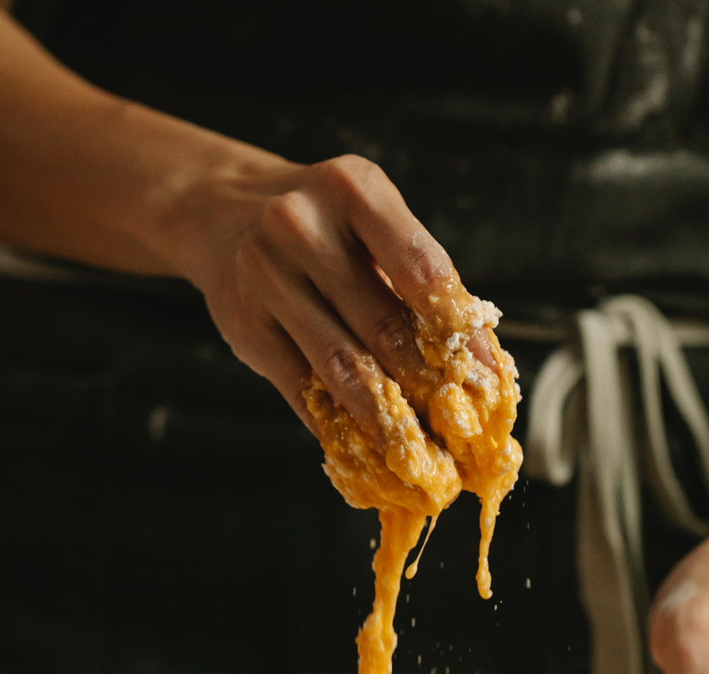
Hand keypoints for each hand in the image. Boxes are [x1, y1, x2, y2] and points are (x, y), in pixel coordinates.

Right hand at [171, 152, 480, 434]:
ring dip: (388, 417)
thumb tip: (478, 364)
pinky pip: (301, 387)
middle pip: (384, 323)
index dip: (461, 331)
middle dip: (429, 385)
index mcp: (354, 189)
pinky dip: (340, 424)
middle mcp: (302, 225)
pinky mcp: (244, 324)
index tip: (486, 379)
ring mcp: (265, 275)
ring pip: (342, 364)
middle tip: (461, 431)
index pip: (422, 269)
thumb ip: (418, 282)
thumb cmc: (324, 228)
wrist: (221, 212)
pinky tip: (370, 446)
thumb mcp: (371, 224)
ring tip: (423, 449)